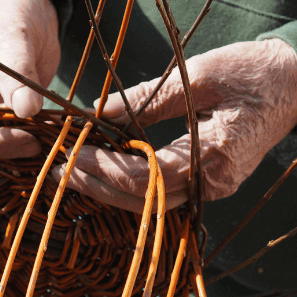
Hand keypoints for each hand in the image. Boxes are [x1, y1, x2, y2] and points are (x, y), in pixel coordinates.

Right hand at [0, 0, 59, 158]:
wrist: (25, 8)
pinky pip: (14, 140)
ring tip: (54, 134)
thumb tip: (27, 111)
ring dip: (26, 147)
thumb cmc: (10, 12)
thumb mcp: (14, 38)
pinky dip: (35, 138)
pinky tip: (55, 130)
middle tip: (48, 140)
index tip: (28, 139)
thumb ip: (18, 75)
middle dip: (12, 148)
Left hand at [54, 39, 296, 212]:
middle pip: (141, 199)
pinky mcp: (206, 185)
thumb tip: (99, 111)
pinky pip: (159, 196)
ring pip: (147, 204)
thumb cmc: (256, 72)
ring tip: (72, 175)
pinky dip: (127, 189)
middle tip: (60, 170)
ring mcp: (210, 189)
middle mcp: (210, 184)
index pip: (145, 176)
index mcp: (213, 156)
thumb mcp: (201, 74)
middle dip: (97, 185)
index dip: (105, 167)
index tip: (75, 151)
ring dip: (107, 191)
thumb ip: (148, 98)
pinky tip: (102, 176)